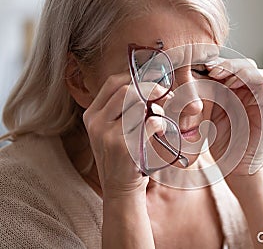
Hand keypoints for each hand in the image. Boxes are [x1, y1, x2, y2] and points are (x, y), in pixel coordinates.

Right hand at [83, 73, 170, 198]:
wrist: (119, 188)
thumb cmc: (123, 155)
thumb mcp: (114, 130)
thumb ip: (125, 109)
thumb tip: (153, 86)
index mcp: (92, 114)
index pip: (113, 83)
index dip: (135, 77)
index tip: (153, 79)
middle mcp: (96, 122)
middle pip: (127, 90)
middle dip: (151, 89)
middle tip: (166, 94)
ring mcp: (108, 135)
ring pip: (139, 105)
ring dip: (157, 107)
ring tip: (162, 117)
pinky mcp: (124, 148)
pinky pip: (150, 123)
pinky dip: (161, 123)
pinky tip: (161, 130)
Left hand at [205, 59, 262, 175]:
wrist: (232, 163)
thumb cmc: (218, 137)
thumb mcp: (204, 111)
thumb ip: (200, 92)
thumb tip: (187, 73)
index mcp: (234, 87)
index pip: (231, 64)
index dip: (219, 62)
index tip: (202, 67)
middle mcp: (250, 90)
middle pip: (248, 64)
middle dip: (230, 65)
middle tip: (213, 71)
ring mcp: (262, 100)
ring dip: (246, 74)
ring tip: (228, 82)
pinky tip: (247, 95)